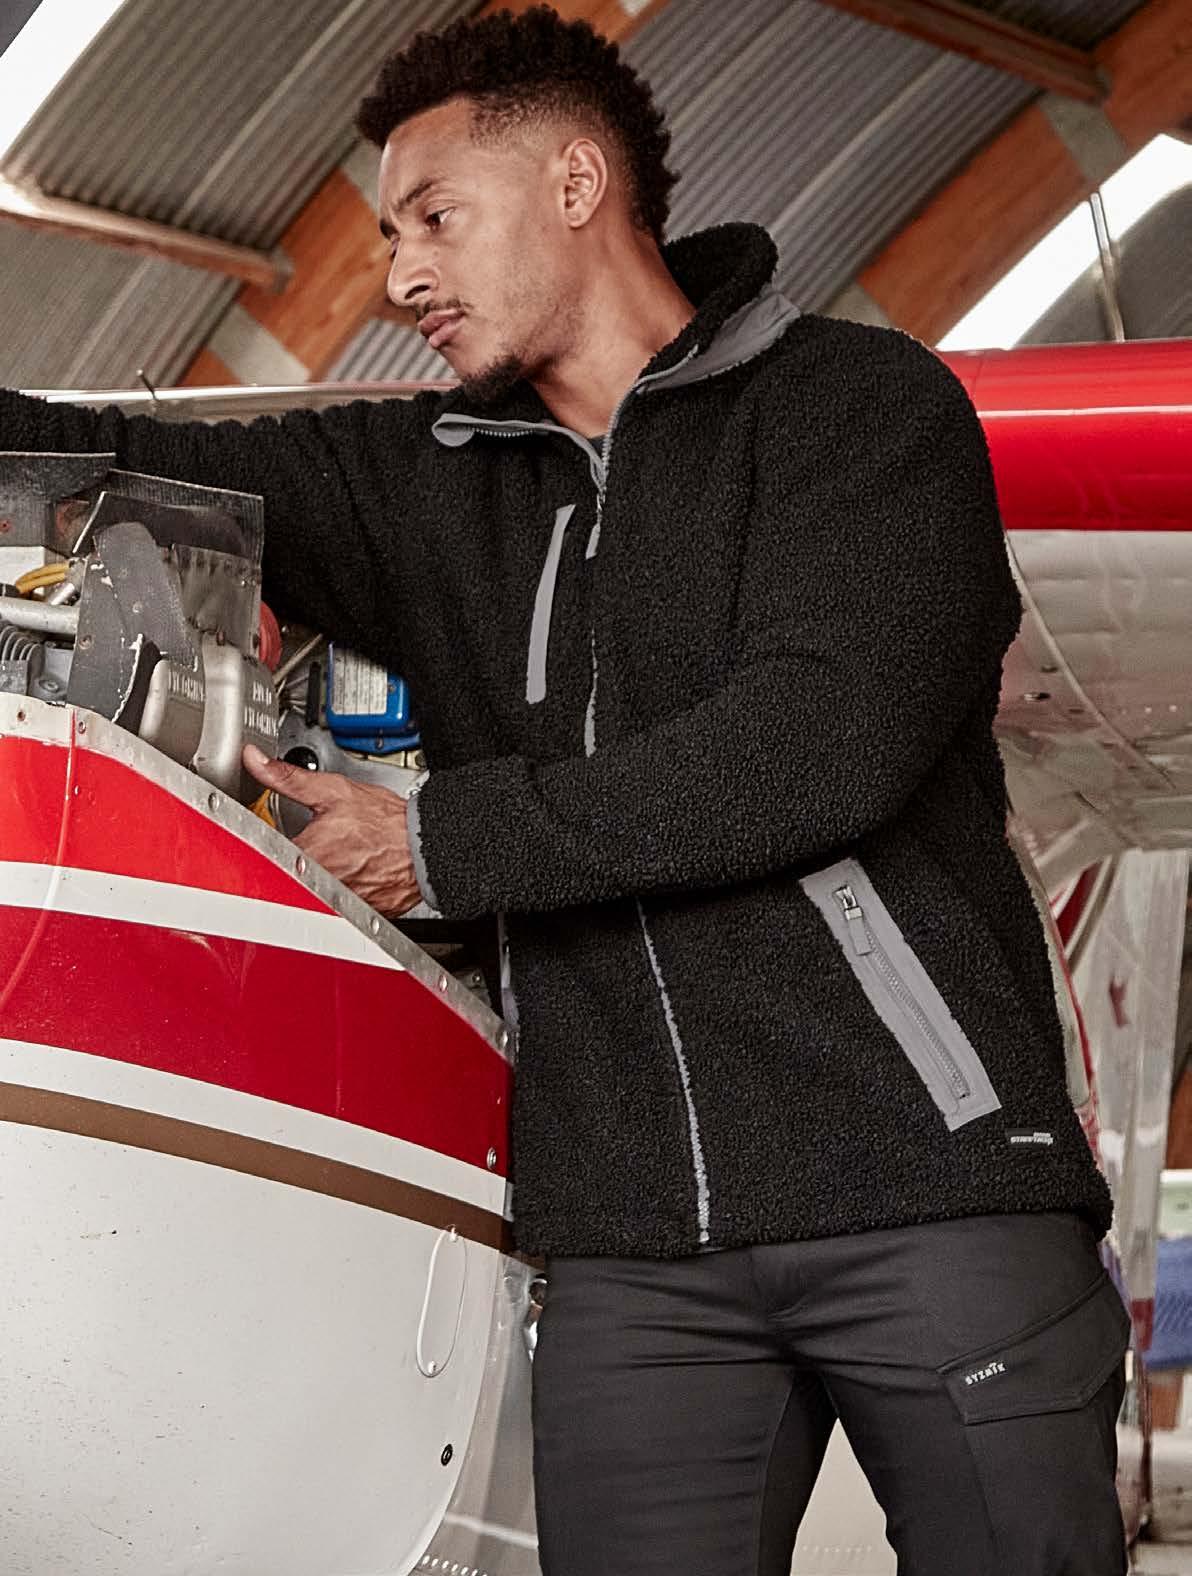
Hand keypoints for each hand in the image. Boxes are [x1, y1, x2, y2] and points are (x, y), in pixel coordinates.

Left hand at [242, 744, 421, 915]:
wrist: (426, 845)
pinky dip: (338, 894)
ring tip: (336, 861)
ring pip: (309, 896)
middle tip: (315, 847)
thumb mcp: (333, 790)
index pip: (263, 855)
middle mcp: (318, 885)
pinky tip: (351, 876)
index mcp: (305, 855)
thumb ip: (287, 778)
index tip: (273, 837)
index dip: (264, 844)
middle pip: (285, 878)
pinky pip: (335, 907)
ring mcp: (337, 903)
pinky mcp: (355, 914)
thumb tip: (255, 760)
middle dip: (292, 863)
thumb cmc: (387, 822)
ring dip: (314, 880)